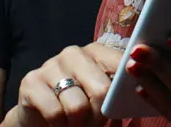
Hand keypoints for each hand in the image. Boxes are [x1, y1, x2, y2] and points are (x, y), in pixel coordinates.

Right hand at [4, 42, 122, 126]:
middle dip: (101, 116)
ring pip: (78, 107)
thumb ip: (117, 90)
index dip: (127, 90)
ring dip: (80, 125)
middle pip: (102, 90)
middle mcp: (74, 53)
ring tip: (77, 124)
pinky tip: (60, 124)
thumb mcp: (99, 96)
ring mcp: (51, 65)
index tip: (127, 106)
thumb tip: (139, 91)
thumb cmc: (77, 105)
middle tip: (97, 124)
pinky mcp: (31, 81)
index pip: (121, 65)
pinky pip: (56, 113)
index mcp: (97, 51)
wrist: (38, 116)